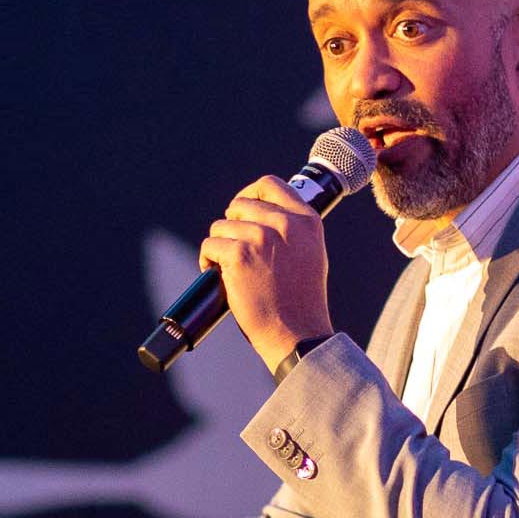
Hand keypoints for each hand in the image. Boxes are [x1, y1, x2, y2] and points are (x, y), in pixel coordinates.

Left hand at [203, 177, 338, 372]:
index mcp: (306, 220)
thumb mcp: (311, 253)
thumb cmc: (301, 300)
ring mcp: (261, 238)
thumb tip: (264, 214)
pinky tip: (218, 275)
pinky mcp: (239, 255)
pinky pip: (210, 245)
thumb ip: (292, 229)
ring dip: (219, 245)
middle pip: (239, 205)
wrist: (296, 333)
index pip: (269, 185)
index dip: (248, 195)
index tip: (241, 212)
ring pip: (220, 226)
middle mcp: (284, 223)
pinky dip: (207, 260)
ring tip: (229, 268)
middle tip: (234, 249)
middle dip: (231, 225)